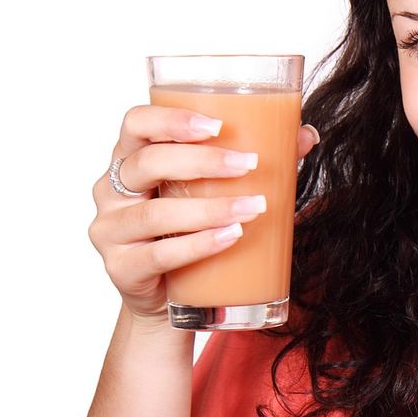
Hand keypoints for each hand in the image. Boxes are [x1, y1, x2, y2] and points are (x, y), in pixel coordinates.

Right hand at [88, 105, 319, 326]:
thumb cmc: (190, 227)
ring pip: (154, 213)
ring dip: (209, 208)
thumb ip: (254, 157)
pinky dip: (198, 245)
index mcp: (130, 157)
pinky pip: (158, 255)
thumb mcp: (215, 188)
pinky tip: (230, 236)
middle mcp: (110, 190)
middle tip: (248, 164)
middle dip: (201, 161)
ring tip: (252, 208)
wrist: (169, 297)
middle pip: (146, 162)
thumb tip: (306, 135)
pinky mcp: (121, 269)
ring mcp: (110, 230)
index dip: (171, 119)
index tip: (217, 125)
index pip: (136, 123)